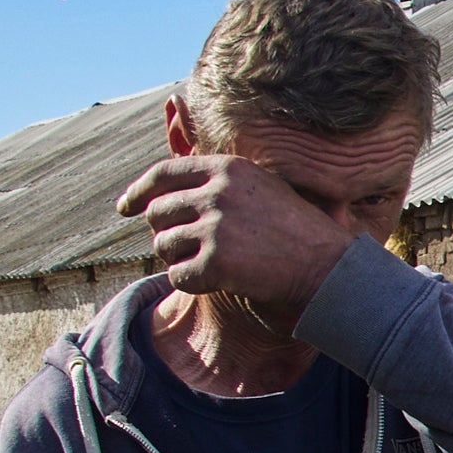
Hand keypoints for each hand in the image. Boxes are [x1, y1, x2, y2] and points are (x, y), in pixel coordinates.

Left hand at [118, 153, 353, 314]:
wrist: (328, 269)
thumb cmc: (298, 233)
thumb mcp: (262, 190)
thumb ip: (219, 184)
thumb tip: (166, 193)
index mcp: (227, 170)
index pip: (163, 174)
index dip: (138, 191)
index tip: (124, 207)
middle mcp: (216, 193)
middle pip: (157, 212)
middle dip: (166, 233)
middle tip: (190, 249)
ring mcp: (215, 228)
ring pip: (163, 246)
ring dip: (181, 260)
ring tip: (216, 265)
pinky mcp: (214, 263)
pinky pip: (178, 276)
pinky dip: (193, 283)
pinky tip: (221, 281)